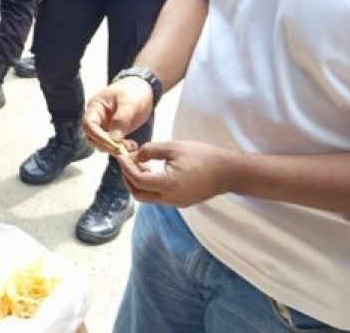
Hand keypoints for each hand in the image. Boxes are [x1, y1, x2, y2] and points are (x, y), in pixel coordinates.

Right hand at [83, 77, 154, 153]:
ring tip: (132, 146)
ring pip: (102, 143)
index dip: (98, 136)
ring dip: (115, 149)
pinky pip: (113, 144)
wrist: (142, 89)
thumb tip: (114, 139)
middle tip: (124, 149)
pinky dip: (121, 148)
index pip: (89, 125)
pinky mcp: (113, 132)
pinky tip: (133, 146)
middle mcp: (97, 118)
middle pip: (92, 137)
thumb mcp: (129, 103)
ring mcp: (104, 126)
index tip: (114, 144)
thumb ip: (121, 120)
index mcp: (95, 107)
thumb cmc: (133, 91)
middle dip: (106, 146)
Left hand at [118, 140, 238, 207]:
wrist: (229, 171)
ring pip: (148, 197)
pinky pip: (159, 197)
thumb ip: (150, 150)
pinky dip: (150, 185)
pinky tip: (152, 170)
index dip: (126, 168)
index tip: (120, 155)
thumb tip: (134, 155)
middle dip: (128, 178)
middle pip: (139, 194)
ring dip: (139, 182)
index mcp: (169, 185)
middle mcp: (171, 199)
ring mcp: (177, 203)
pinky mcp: (182, 202)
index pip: (138, 180)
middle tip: (126, 162)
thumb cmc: (203, 156)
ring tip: (139, 164)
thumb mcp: (173, 147)